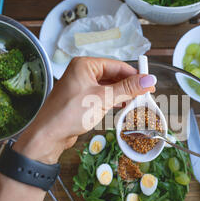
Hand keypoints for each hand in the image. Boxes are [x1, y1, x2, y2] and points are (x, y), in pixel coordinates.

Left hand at [13, 57, 156, 163]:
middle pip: (113, 75)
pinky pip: (102, 95)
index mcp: (85, 65)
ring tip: (138, 101)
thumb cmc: (70, 113)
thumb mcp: (103, 98)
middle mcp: (82, 72)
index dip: (135, 75)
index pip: (117, 65)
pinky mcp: (82, 99)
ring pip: (109, 86)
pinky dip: (114, 100)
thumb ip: (127, 88)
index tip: (150, 83)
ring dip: (123, 94)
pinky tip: (124, 106)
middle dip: (130, 85)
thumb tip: (149, 80)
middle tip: (147, 94)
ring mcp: (81, 86)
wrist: (49, 135)